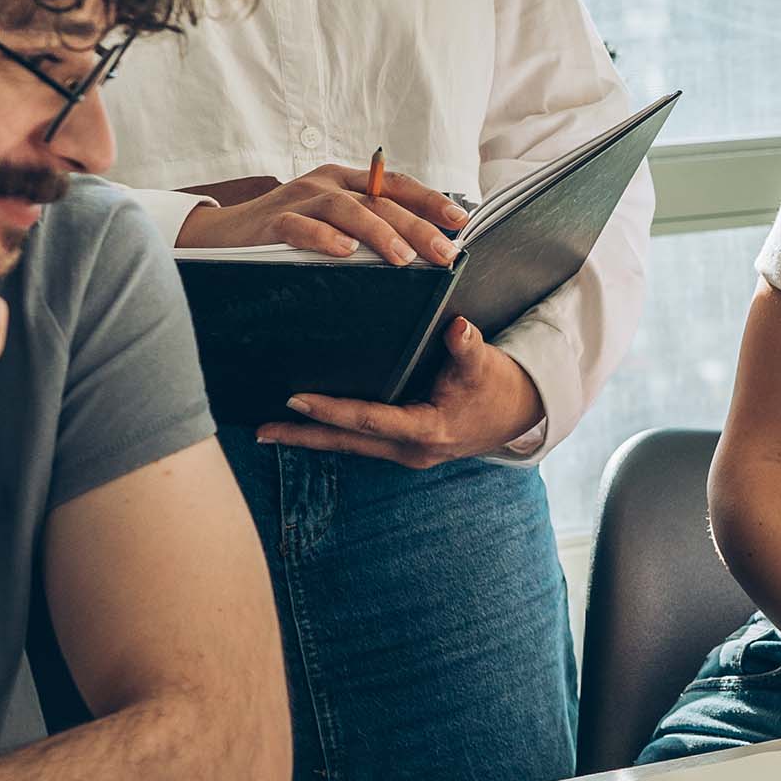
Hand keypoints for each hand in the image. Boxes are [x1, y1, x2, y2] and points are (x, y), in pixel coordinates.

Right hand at [177, 166, 468, 267]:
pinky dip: (323, 238)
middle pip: (380, 201)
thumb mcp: (333, 223)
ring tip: (402, 258)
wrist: (223, 236)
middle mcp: (327, 183)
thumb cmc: (288, 233)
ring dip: (378, 233)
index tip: (460, 221)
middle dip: (416, 226)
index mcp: (347, 181)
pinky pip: (301, 227)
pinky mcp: (272, 221)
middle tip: (443, 253)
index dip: (430, 200)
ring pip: (346, 210)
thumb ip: (369, 229)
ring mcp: (299, 199)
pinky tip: (344, 252)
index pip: (396, 185)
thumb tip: (420, 251)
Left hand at [256, 317, 543, 467]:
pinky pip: (360, 440)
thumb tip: (458, 328)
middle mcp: (411, 448)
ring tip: (271, 429)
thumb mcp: (485, 365)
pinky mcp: (403, 446)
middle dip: (303, 436)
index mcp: (427, 429)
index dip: (331, 410)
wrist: (519, 414)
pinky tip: (308, 423)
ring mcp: (406, 452)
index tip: (295, 398)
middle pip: (347, 442)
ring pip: (350, 445)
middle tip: (261, 429)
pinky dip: (333, 432)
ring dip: (312, 438)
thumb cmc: (498, 386)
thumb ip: (468, 347)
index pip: (369, 419)